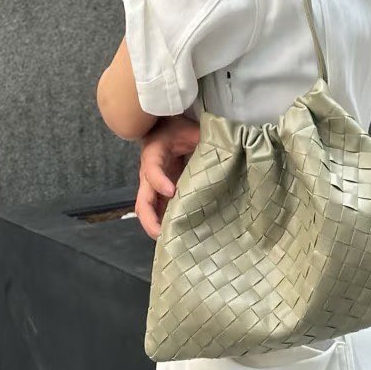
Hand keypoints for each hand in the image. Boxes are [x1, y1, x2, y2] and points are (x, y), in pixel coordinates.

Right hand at [136, 114, 201, 238]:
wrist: (164, 127)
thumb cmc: (177, 128)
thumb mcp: (190, 129)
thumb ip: (205, 139)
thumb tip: (228, 149)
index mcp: (154, 154)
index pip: (152, 169)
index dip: (160, 181)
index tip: (172, 192)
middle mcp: (148, 173)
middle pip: (142, 200)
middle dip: (150, 219)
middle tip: (163, 234)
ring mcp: (152, 186)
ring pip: (146, 210)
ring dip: (154, 226)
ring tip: (170, 242)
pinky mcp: (159, 193)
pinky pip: (156, 211)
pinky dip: (162, 224)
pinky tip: (176, 235)